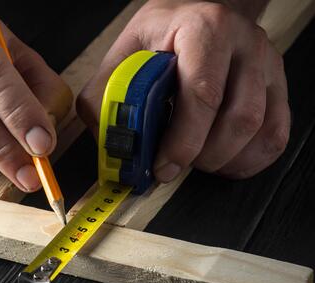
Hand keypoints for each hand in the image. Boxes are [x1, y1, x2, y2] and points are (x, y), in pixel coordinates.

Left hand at [77, 0, 289, 181]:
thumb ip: (107, 95)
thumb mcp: (124, 54)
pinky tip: (222, 161)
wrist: (198, 14)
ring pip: (261, 131)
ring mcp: (267, 66)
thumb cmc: (161, 36)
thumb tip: (106, 142)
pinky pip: (276, 135)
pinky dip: (249, 160)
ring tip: (197, 161)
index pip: (203, 93)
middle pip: (239, 118)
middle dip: (204, 156)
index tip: (163, 166)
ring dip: (225, 160)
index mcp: (204, 29)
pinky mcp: (278, 88)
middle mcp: (245, 44)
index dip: (183, 140)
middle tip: (176, 165)